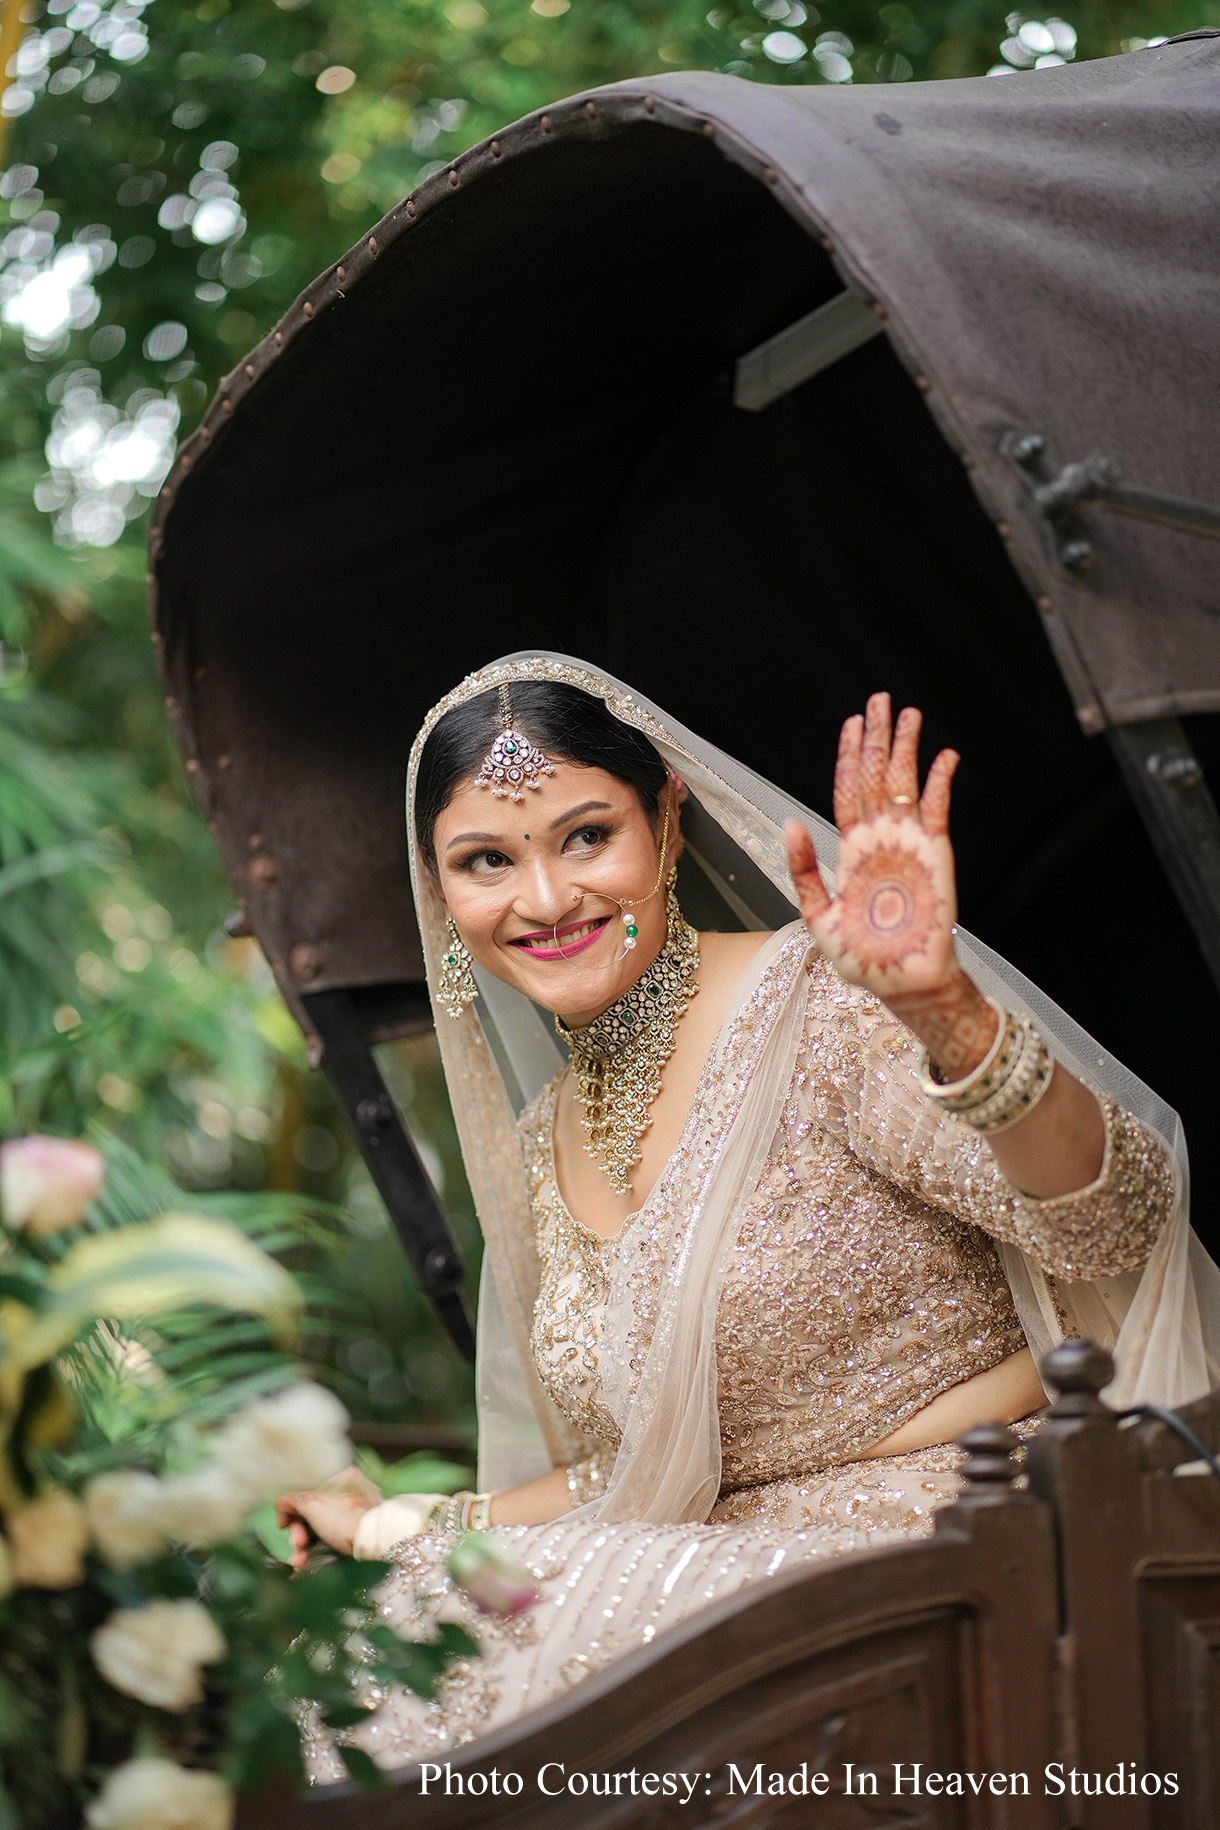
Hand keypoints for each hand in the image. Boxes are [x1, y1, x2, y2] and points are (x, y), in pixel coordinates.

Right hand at [275, 1463, 381, 1569]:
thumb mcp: (310, 1503)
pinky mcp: (358, 1534)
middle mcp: (350, 1493)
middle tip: (297, 1545)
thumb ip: (290, 1500)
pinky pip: (333, 1540)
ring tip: (299, 1563)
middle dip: (299, 1534)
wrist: (376, 1542)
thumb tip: (280, 1503)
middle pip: (313, 1513)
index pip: (307, 1491)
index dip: (291, 1509)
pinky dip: (319, 1551)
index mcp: (342, 1477)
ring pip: (322, 1529)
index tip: (283, 1525)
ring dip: (305, 1547)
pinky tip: (307, 1565)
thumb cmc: (345, 1518)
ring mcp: (356, 1514)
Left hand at [786, 693, 959, 1001]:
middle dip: (877, 739)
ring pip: (906, 784)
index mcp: (851, 852)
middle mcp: (880, 840)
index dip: (850, 757)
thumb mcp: (817, 916)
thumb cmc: (860, 959)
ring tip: (908, 713)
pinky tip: (944, 756)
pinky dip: (941, 782)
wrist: (901, 984)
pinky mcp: (936, 856)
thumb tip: (790, 822)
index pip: (848, 792)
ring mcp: (908, 844)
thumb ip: (803, 870)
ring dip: (907, 748)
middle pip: (877, 777)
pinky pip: (938, 810)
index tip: (851, 724)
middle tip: (879, 701)